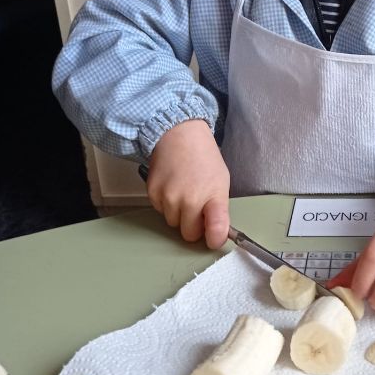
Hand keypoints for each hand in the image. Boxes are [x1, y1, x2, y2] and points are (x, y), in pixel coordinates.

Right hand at [147, 120, 230, 248]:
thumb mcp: (221, 181)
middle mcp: (190, 200)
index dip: (215, 239)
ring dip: (178, 214)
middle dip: (193, 226)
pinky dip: (165, 204)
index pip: (216, 230)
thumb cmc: (203, 156)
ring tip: (184, 191)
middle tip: (197, 208)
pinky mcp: (153, 195)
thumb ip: (218, 208)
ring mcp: (169, 198)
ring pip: (173, 223)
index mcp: (213, 197)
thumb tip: (216, 232)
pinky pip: (160, 211)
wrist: (179, 134)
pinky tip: (172, 186)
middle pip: (189, 234)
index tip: (214, 239)